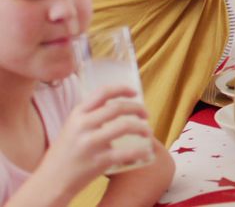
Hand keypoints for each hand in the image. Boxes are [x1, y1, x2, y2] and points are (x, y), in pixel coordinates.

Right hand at [34, 85, 154, 198]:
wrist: (50, 181)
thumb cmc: (65, 153)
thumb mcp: (72, 127)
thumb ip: (90, 116)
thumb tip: (120, 107)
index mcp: (77, 114)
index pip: (103, 92)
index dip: (123, 89)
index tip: (135, 93)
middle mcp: (82, 125)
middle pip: (118, 108)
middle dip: (137, 108)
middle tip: (145, 114)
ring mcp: (90, 143)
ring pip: (125, 126)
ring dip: (142, 128)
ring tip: (147, 132)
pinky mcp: (98, 161)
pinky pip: (127, 153)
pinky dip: (141, 152)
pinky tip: (146, 152)